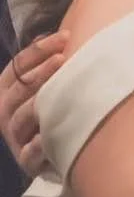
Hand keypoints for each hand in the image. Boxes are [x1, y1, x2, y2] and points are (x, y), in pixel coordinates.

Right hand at [0, 31, 67, 176]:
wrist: (46, 155)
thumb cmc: (47, 111)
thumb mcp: (41, 86)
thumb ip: (46, 63)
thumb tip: (63, 35)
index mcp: (5, 91)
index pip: (18, 66)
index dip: (39, 49)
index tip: (65, 36)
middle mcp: (5, 112)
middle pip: (19, 89)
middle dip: (40, 72)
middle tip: (63, 58)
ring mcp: (14, 136)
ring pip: (20, 118)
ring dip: (38, 104)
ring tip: (59, 91)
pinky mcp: (26, 161)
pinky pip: (28, 154)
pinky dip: (37, 146)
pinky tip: (49, 137)